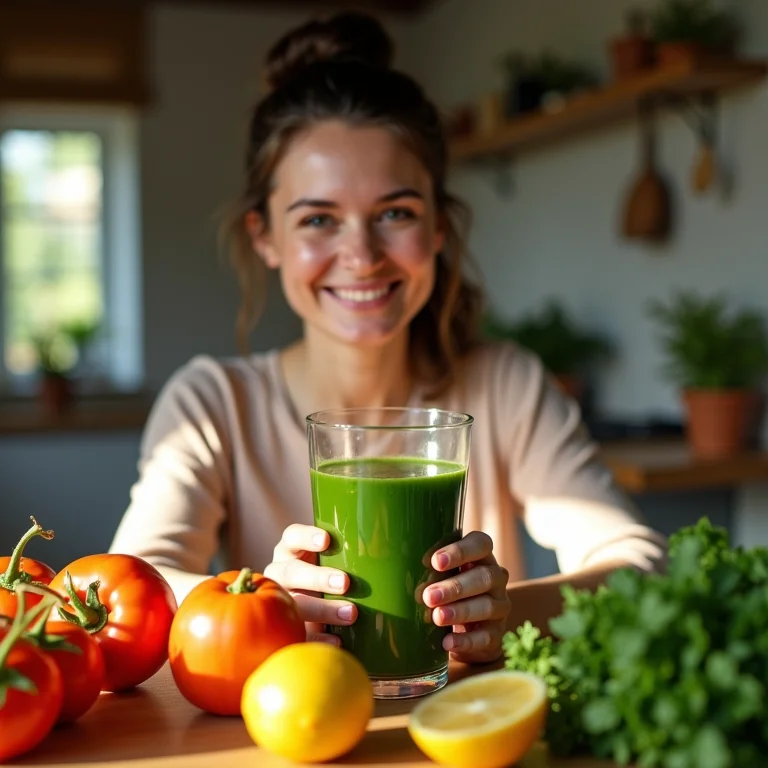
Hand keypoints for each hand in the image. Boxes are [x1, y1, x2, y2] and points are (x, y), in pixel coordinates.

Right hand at [263, 524, 356, 644]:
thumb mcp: (333, 560)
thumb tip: (387, 550)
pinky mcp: (287, 627)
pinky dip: (317, 638)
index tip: (326, 541)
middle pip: (291, 572)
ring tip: (350, 613)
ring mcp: (282, 601)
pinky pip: (298, 634)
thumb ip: (348, 554)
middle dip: (318, 578)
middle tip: (344, 582)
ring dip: (322, 609)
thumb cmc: (331, 572)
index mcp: (290, 550)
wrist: (317, 608)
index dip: (306, 537)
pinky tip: (337, 640)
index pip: (292, 537)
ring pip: (294, 603)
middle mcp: (281, 573)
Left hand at [422, 531, 509, 663]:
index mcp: (482, 556)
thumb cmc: (447, 590)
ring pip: (486, 606)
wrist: (467, 631)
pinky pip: (486, 637)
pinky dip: (466, 640)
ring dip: (460, 611)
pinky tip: (448, 642)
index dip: (460, 551)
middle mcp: (496, 578)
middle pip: (483, 577)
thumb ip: (428, 569)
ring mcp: (500, 606)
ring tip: (437, 618)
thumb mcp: (440, 575)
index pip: (481, 544)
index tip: (434, 561)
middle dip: (455, 587)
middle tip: (428, 596)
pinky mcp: (497, 634)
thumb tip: (397, 570)